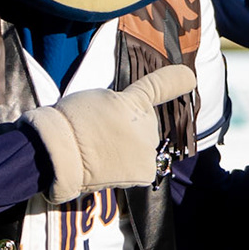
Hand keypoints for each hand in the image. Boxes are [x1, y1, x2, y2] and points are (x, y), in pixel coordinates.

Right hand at [22, 65, 197, 202]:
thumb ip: (121, 103)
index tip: (189, 76)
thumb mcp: (97, 98)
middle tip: (100, 132)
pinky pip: (140, 168)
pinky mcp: (145, 173)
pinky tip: (106, 165)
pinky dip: (127, 169)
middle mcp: (148, 126)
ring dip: (126, 150)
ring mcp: (148, 150)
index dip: (175, 80)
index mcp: (135, 101)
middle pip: (145, 127)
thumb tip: (129, 115)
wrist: (59, 155)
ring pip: (142, 149)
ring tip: (99, 150)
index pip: (159, 87)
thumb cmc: (71, 123)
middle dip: (129, 130)